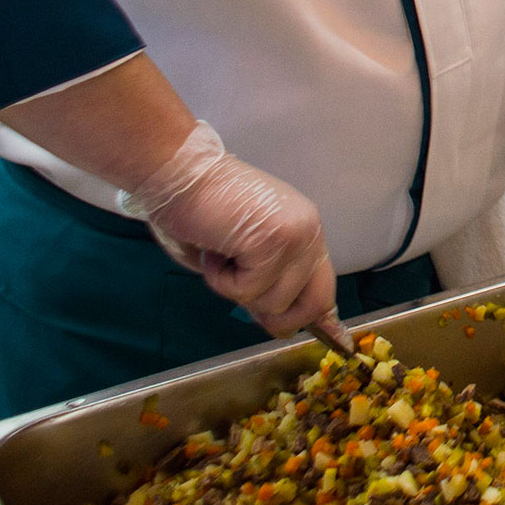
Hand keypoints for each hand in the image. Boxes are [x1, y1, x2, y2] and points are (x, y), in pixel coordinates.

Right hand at [117, 121, 339, 337]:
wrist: (180, 174)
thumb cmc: (203, 207)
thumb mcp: (246, 248)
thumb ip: (268, 277)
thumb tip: (276, 322)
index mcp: (306, 230)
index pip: (324, 286)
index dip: (306, 315)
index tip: (284, 330)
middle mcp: (309, 232)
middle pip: (315, 303)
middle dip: (278, 317)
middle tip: (239, 293)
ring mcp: (295, 236)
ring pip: (274, 302)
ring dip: (236, 289)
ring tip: (221, 253)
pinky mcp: (272, 244)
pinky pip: (246, 291)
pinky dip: (219, 280)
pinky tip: (213, 248)